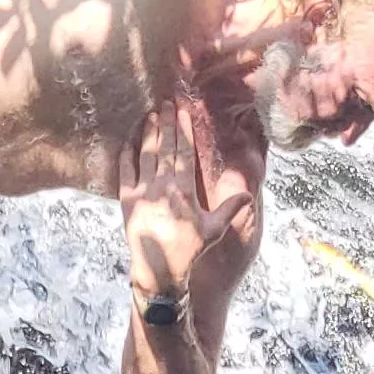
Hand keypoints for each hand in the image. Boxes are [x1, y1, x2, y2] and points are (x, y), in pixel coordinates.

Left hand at [121, 89, 254, 302]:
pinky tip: (130, 138)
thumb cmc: (189, 251)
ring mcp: (141, 192)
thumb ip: (230, 208)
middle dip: (166, 122)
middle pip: (164, 147)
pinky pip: (125, 170)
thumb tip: (247, 192)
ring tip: (151, 114)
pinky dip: (127, 152)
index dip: (183, 129)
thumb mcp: (213, 230)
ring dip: (148, 132)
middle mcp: (161, 187)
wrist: (158, 271)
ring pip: (145, 154)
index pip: (184, 152)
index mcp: (184, 191)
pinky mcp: (126, 200)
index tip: (183, 110)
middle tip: (166, 102)